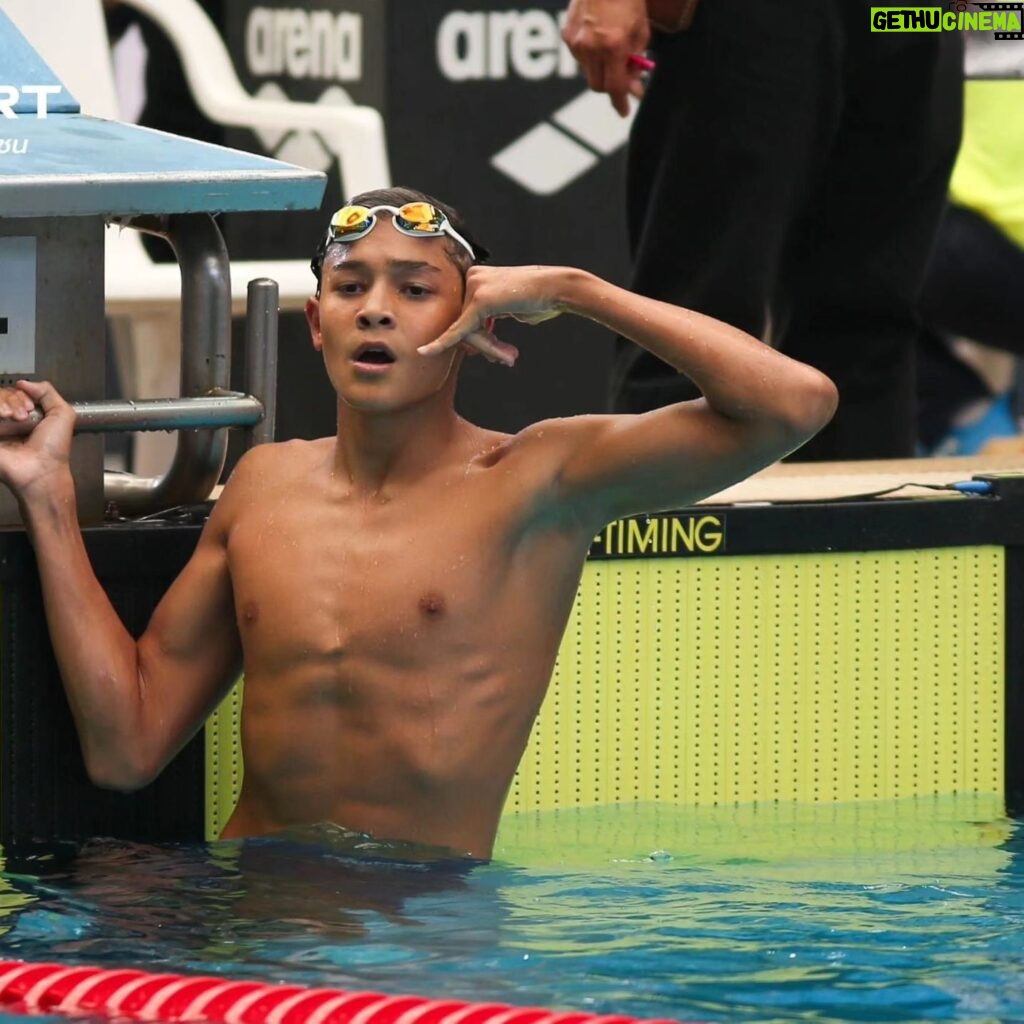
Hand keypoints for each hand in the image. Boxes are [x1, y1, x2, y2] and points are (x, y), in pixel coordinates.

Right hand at [0, 380, 75, 497]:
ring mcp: (0, 427)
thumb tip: (24, 383)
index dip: (23, 394)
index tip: (31, 406)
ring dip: (4, 403)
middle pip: (2, 394)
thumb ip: (47, 392)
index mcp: (28, 415)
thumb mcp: (63, 414)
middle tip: (23, 414)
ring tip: (13, 417)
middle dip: (14, 399)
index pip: (15, 392)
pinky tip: (4, 417)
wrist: (41, 470)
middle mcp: (10, 420)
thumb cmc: (54, 448)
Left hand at [418, 265, 569, 367]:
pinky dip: (445, 343)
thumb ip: (487, 321)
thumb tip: (470, 345)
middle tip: (507, 358)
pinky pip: (463, 330)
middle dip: (485, 345)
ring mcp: (474, 286)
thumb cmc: (538, 299)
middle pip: (464, 322)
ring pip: (466, 330)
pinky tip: (426, 352)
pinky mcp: (479, 299)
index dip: (479, 337)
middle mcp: (471, 277)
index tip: (494, 351)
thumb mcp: (507, 309)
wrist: (557, 288)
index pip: (465, 314)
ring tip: (509, 356)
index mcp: (475, 276)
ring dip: (488, 348)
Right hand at [562, 0, 649, 116]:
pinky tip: (599, 39)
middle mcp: (591, 47)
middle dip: (610, 87)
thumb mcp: (641, 31)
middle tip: (624, 79)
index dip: (620, 102)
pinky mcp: (567, 34)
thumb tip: (634, 85)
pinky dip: (590, 55)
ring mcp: (576, 41)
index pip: (615, 87)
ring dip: (600, 70)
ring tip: (612, 51)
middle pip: (598, 86)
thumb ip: (636, 61)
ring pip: (587, 72)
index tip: (624, 111)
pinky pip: (579, 56)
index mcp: (613, 46)